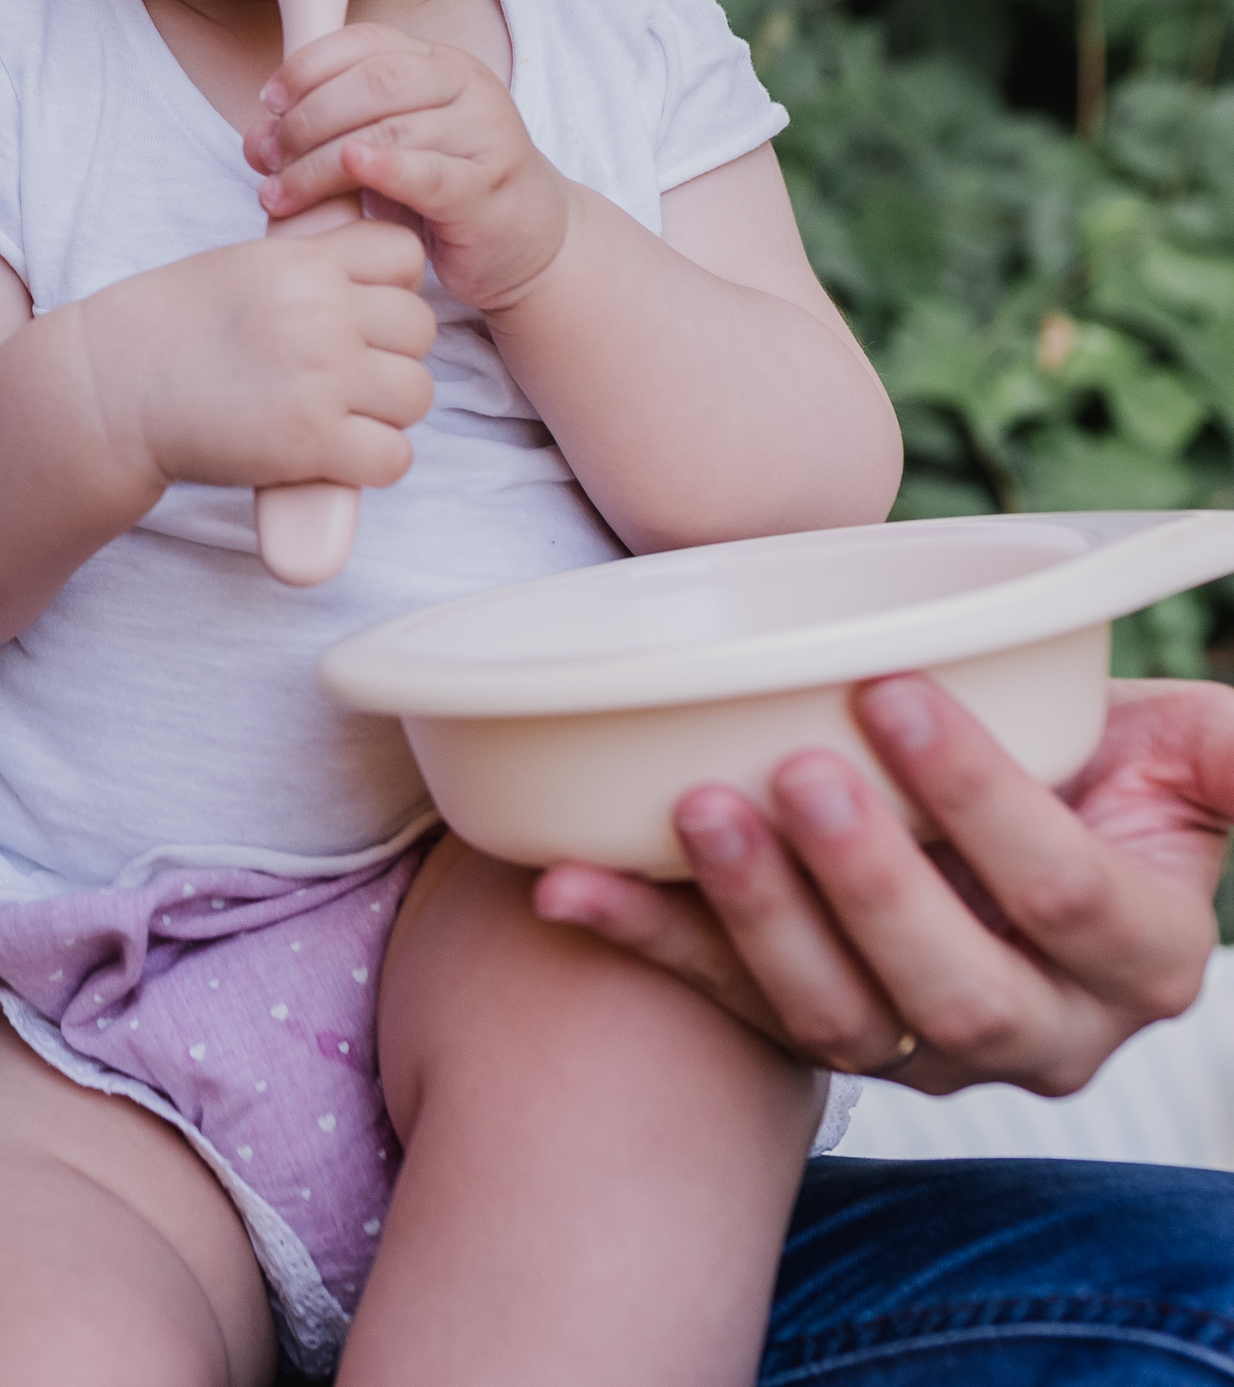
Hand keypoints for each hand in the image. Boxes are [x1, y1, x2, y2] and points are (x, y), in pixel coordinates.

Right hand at [74, 216, 435, 503]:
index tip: (360, 309)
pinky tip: (337, 455)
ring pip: (418, 394)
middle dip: (393, 352)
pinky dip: (373, 462)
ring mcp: (322, 379)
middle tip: (350, 372)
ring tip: (345, 415)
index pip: (402, 254)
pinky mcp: (312, 444)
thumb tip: (369, 281)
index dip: (390, 285)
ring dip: (388, 410)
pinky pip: (394, 457)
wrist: (115, 386)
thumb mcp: (243, 265)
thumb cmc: (172, 325)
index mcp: (304, 262)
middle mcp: (322, 314)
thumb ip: (308, 266)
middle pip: (420, 328)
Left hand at [248, 24, 572, 315]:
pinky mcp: (489, 187)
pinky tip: (352, 168)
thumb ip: (322, 137)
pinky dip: (387, 168)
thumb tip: (256, 139)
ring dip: (322, 162)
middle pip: (374, 82)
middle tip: (268, 156)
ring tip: (280, 193)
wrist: (526, 240)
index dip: (309, 65)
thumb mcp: (380, 152)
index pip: (365, 41)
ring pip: (391, 131)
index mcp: (437, 62)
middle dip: (308, 117)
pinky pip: (432, 172)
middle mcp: (466, 85)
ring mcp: (484, 133)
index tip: (269, 101)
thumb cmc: (442, 189)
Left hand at [532, 674, 1233, 1096]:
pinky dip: (641, 938)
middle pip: (956, 987)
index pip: (1068, 899)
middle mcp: (1034, 1027)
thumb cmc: (1089, 766)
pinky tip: (564, 883)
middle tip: (802, 772)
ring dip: (758, 916)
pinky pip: (718, 998)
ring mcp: (912, 1044)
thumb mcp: (1175, 754)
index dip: (987, 803)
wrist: (988, 818)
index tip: (898, 689)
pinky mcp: (804, 1028)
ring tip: (699, 808)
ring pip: (836, 1015)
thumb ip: (1222, 753)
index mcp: (1137, 957)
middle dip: (874, 883)